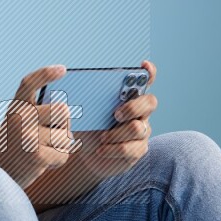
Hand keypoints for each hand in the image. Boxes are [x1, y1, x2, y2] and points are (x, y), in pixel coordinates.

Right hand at [0, 65, 77, 187]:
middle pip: (63, 111)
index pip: (29, 83)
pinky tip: (42, 162)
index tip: (63, 69)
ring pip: (66, 137)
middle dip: (64, 125)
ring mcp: (27, 136)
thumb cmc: (15, 144)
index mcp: (15, 107)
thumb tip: (66, 111)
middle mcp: (19, 117)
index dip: (45, 74)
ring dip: (61, 147)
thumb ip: (38, 113)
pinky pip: (63, 154)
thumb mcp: (20, 123)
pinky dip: (58, 160)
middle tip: (49, 135)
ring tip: (42, 151)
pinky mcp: (35, 155)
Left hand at [76, 60, 158, 178]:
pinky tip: (102, 149)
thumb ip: (83, 99)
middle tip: (115, 114)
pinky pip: (131, 148)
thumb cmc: (85, 128)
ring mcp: (142, 130)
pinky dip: (113, 149)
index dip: (148, 73)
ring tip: (102, 137)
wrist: (84, 155)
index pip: (143, 80)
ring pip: (138, 127)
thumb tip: (70, 87)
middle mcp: (139, 111)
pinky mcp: (139, 149)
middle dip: (133, 107)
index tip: (144, 66)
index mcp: (126, 96)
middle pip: (150, 102)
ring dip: (116, 133)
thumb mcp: (82, 112)